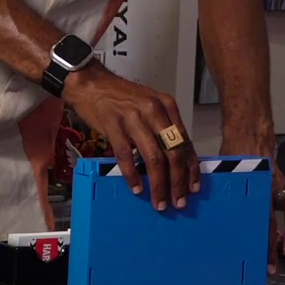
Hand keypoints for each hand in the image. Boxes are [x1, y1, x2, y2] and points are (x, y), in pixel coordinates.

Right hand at [64, 64, 198, 209]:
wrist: (91, 83)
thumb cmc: (121, 96)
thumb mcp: (150, 105)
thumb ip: (163, 128)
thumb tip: (175, 160)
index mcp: (167, 106)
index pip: (185, 142)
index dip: (191, 168)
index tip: (193, 187)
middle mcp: (154, 111)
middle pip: (173, 152)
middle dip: (178, 181)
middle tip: (179, 201)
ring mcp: (133, 118)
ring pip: (153, 158)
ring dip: (158, 184)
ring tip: (159, 201)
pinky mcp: (113, 126)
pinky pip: (126, 156)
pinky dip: (132, 175)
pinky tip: (136, 188)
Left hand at [227, 125, 284, 270]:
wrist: (249, 134)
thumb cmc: (231, 155)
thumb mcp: (221, 173)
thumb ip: (217, 192)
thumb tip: (196, 205)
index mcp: (252, 188)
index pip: (259, 219)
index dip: (262, 242)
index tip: (258, 260)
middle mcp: (270, 188)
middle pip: (278, 216)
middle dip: (279, 241)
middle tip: (276, 261)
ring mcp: (282, 185)